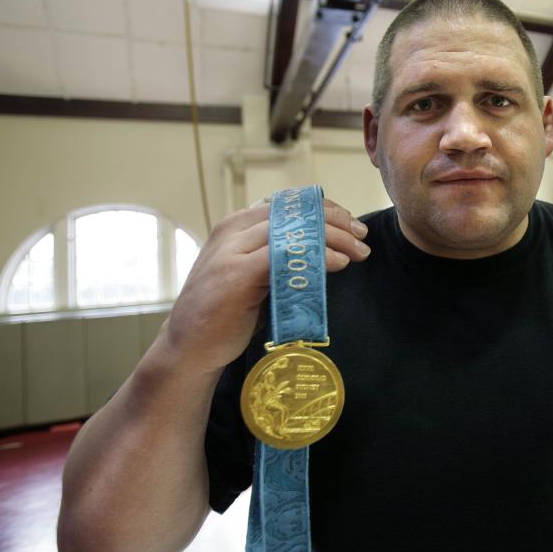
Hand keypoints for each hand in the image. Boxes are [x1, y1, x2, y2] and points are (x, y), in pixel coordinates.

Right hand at [163, 197, 370, 372]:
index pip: (288, 204)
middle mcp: (232, 230)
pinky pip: (286, 255)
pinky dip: (318, 257)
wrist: (190, 348)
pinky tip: (338, 264)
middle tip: (362, 237)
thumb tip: (323, 247)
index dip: (324, 209)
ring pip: (294, 230)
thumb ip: (276, 255)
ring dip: (334, 239)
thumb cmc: (225, 314)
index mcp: (235, 225)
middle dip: (336, 221)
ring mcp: (232, 250)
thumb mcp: (252, 274)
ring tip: (359, 252)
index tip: (350, 223)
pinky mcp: (237, 274)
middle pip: (295, 213)